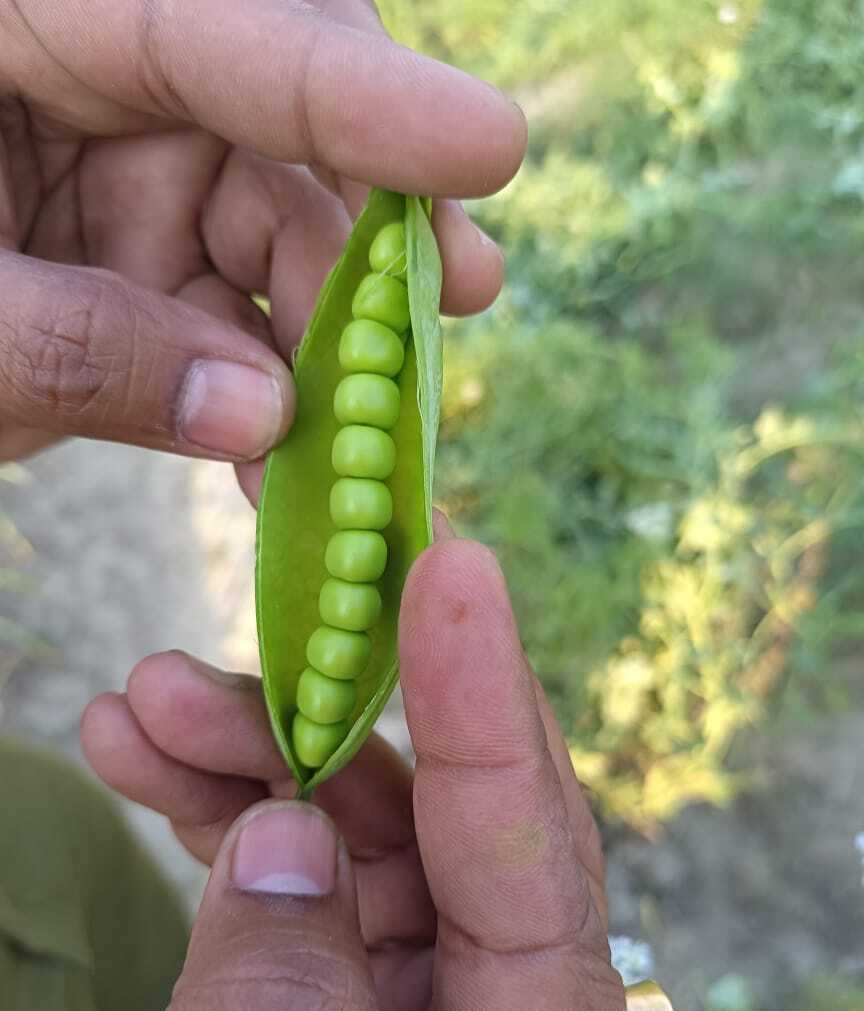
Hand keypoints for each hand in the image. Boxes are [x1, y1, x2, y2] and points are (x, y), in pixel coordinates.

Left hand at [0, 0, 524, 462]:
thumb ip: (70, 356)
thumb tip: (263, 419)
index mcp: (23, 8)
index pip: (217, 26)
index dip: (361, 95)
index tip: (488, 148)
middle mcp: (93, 62)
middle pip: (277, 129)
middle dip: (365, 241)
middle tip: (440, 329)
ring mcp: (123, 154)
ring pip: (276, 227)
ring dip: (327, 341)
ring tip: (361, 445)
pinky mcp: (138, 239)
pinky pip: (232, 301)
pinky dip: (267, 382)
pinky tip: (291, 455)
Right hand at [78, 528, 644, 1010]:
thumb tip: (298, 835)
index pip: (540, 881)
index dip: (489, 710)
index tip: (455, 566)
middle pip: (460, 836)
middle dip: (341, 718)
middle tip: (235, 634)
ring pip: (374, 840)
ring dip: (263, 755)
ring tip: (148, 701)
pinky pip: (314, 882)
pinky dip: (236, 813)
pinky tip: (153, 760)